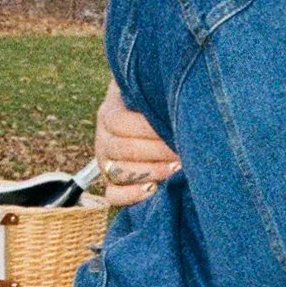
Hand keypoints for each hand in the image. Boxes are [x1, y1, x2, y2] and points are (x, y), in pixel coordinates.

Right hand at [95, 79, 179, 207]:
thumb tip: (176, 96)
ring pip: (117, 172)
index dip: (147, 128)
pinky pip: (113, 196)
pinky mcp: (112, 185)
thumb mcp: (151, 90)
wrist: (147, 120)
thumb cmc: (154, 102)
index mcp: (109, 113)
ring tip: (176, 168)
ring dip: (150, 172)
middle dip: (156, 152)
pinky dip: (131, 196)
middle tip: (182, 152)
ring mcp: (106, 164)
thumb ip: (156, 93)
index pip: (119, 122)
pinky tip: (154, 189)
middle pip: (121, 149)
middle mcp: (103, 139)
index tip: (175, 130)